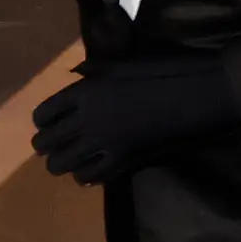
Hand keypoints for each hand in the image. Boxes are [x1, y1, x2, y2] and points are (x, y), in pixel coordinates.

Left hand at [31, 52, 238, 183]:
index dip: (42, 122)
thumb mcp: (125, 64)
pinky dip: (86, 176)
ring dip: (62, 164)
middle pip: (47, 142)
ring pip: (62, 164)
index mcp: (86, 90)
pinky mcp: (123, 160)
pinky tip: (91, 171)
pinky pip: (91, 177)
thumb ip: (97, 71)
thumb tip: (77, 74)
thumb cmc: (164, 71)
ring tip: (71, 160)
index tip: (48, 125)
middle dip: (46, 146)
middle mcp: (88, 117)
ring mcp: (104, 142)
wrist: (197, 94)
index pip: (44, 113)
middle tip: (55, 146)